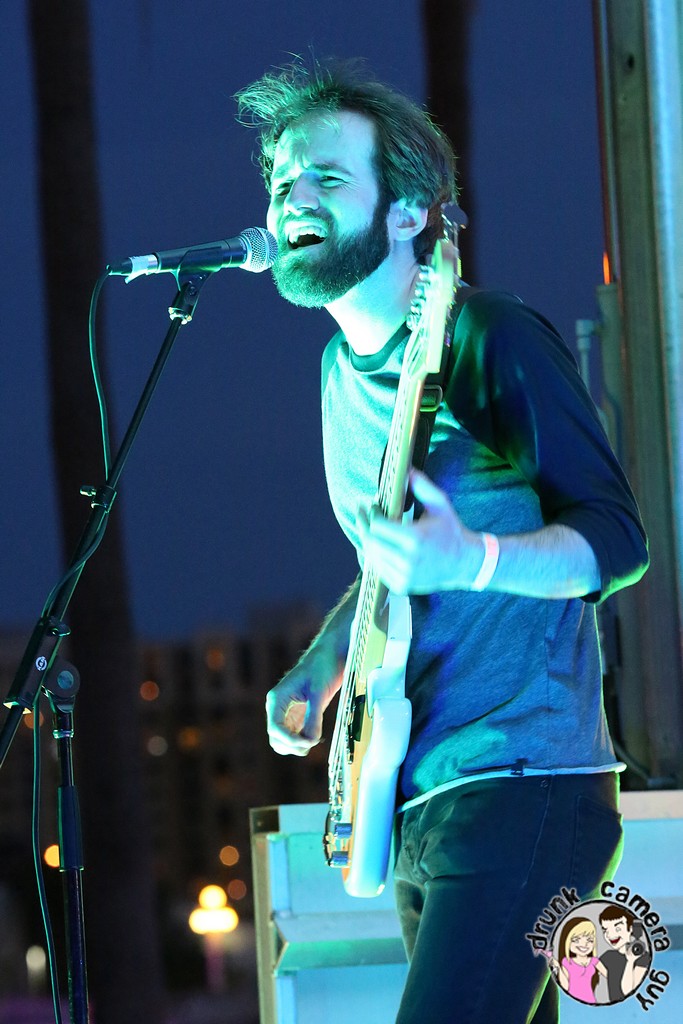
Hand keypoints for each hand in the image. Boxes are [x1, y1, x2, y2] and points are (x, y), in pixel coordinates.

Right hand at [265, 646, 341, 756]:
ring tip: (314, 740)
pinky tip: (316, 736)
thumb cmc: (322, 667)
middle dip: (292, 745)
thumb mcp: (318, 692)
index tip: (308, 742)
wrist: (331, 656)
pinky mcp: (298, 716)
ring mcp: (287, 713)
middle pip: (276, 738)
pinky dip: (303, 741)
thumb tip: (311, 740)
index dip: (290, 740)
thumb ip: (313, 717)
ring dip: (296, 746)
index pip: (275, 728)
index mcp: (277, 699)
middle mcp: (278, 708)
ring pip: (284, 740)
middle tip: (312, 742)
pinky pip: (295, 735)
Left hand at [356, 468, 482, 594]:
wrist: (464, 563)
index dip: (371, 514)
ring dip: (366, 540)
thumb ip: (422, 486)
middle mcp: (408, 561)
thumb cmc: (451, 531)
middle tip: (361, 512)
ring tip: (367, 526)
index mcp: (415, 539)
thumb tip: (406, 470)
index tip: (372, 505)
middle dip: (362, 525)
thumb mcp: (440, 505)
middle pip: (370, 542)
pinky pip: (378, 570)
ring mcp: (404, 576)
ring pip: (371, 556)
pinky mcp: (402, 586)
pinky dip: (374, 556)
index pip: (378, 526)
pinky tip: (375, 544)